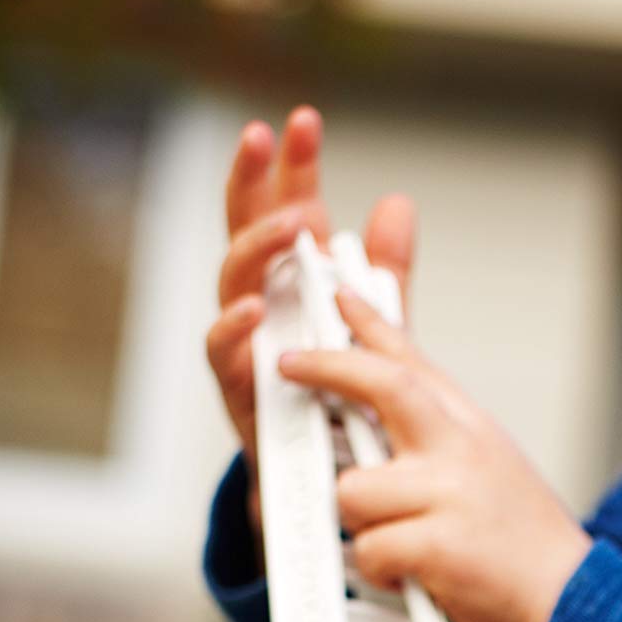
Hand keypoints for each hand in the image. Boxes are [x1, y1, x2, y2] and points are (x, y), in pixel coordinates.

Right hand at [204, 104, 415, 532]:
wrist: (333, 502)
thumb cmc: (348, 410)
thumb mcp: (378, 337)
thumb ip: (385, 277)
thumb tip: (396, 201)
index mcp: (295, 291)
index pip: (286, 215)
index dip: (291, 168)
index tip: (304, 119)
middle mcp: (263, 315)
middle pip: (244, 234)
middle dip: (253, 183)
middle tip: (270, 140)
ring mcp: (248, 357)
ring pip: (231, 288)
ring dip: (255, 249)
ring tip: (288, 226)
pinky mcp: (243, 404)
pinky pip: (225, 363)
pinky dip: (235, 334)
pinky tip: (253, 310)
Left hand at [276, 286, 592, 621]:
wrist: (570, 597)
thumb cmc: (522, 540)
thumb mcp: (489, 462)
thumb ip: (440, 432)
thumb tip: (391, 399)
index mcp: (468, 427)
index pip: (411, 359)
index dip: (367, 322)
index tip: (336, 295)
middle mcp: (459, 448)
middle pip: (382, 384)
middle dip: (328, 366)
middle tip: (290, 364)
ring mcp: (449, 494)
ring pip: (353, 489)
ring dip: (360, 523)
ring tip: (393, 538)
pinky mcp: (439, 545)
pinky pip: (370, 549)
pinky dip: (380, 571)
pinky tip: (410, 576)